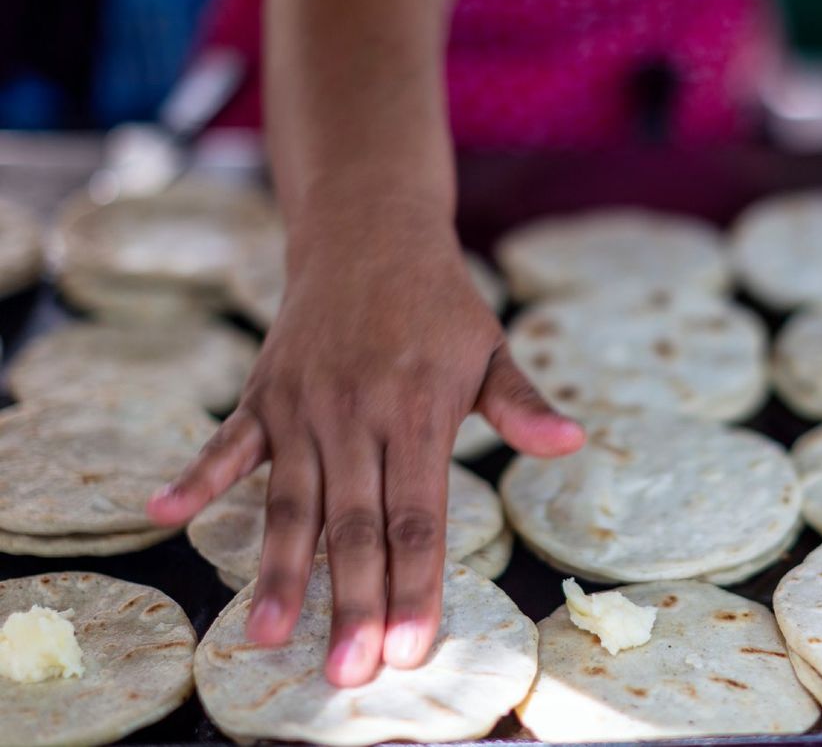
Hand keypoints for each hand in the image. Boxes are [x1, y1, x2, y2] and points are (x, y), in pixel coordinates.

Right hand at [147, 209, 583, 685]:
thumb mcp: (490, 348)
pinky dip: (196, 476)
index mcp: (420, 408)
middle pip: (354, 522)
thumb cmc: (440, 305)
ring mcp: (304, 403)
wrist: (370, 235)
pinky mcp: (264, 392)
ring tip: (264, 634)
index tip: (409, 646)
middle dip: (352, 601)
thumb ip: (521, 405)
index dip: (415, 582)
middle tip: (347, 673)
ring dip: (278, 569)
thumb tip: (572, 442)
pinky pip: (227, 442)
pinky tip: (163, 515)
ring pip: (291, 499)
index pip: (418, 513)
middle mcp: (358, 411)